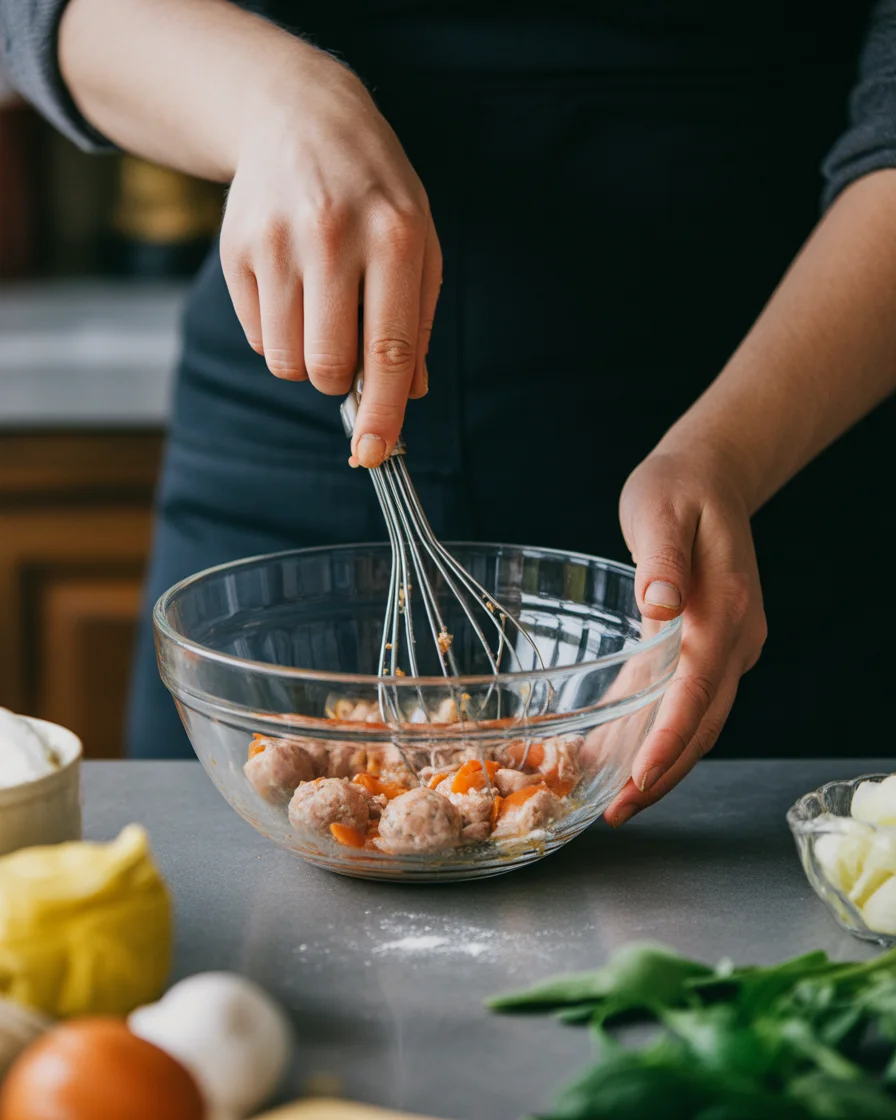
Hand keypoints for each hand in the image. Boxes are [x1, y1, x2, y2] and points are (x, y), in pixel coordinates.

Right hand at [220, 45, 441, 466]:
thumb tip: (409, 395)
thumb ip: (416, 322)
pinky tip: (292, 287)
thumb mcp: (419, 241)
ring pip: (285, 360)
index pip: (387, 348)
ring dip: (306, 359)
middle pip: (326, 365)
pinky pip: (259, 337)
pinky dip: (279, 333)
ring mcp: (276, 242)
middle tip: (348, 350)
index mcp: (393, 239)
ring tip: (321, 309)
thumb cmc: (375, 193)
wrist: (300, 117)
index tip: (374, 453)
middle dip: (338, 380)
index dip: (381, 411)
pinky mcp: (236, 248)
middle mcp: (332, 238)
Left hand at [603, 448, 766, 825]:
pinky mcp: (706, 645)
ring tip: (619, 803)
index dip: (670, 738)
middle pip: (704, 721)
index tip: (641, 777)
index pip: (698, 688)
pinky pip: (684, 700)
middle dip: (664, 772)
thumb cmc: (679, 489)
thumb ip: (662, 559)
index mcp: (723, 609)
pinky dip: (658, 733)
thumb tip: (658, 604)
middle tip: (618, 813)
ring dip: (663, 764)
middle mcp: (734, 636)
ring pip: (699, 720)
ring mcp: (726, 644)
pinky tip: (623, 757)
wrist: (711, 474)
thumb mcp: (662, 511)